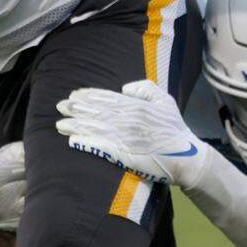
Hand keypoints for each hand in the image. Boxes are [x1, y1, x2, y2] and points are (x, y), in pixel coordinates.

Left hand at [55, 80, 209, 188]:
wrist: (187, 157)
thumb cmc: (174, 128)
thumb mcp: (164, 100)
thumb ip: (145, 88)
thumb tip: (124, 88)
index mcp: (135, 105)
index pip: (107, 98)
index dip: (89, 96)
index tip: (73, 95)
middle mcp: (127, 119)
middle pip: (96, 112)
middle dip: (76, 108)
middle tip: (60, 106)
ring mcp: (125, 137)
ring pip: (95, 128)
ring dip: (75, 125)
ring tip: (59, 123)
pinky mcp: (124, 155)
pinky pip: (101, 147)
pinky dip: (86, 143)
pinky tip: (73, 140)